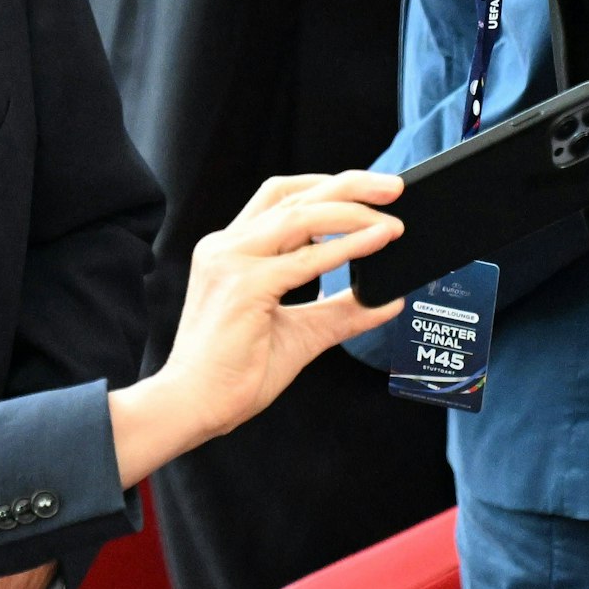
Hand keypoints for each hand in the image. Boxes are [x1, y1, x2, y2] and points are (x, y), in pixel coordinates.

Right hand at [109, 171, 405, 486]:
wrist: (195, 404)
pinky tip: (377, 242)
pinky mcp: (245, 286)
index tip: (365, 190)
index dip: (323, 186)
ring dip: (353, 211)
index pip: (278, 198)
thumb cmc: (235, 372)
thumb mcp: (299, 333)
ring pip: (300, 216)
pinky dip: (347, 247)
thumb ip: (341, 312)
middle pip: (292, 196)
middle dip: (348, 184)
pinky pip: (306, 259)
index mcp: (229, 250)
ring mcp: (232, 262)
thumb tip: (388, 300)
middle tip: (393, 188)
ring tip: (391, 217)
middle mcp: (226, 246)